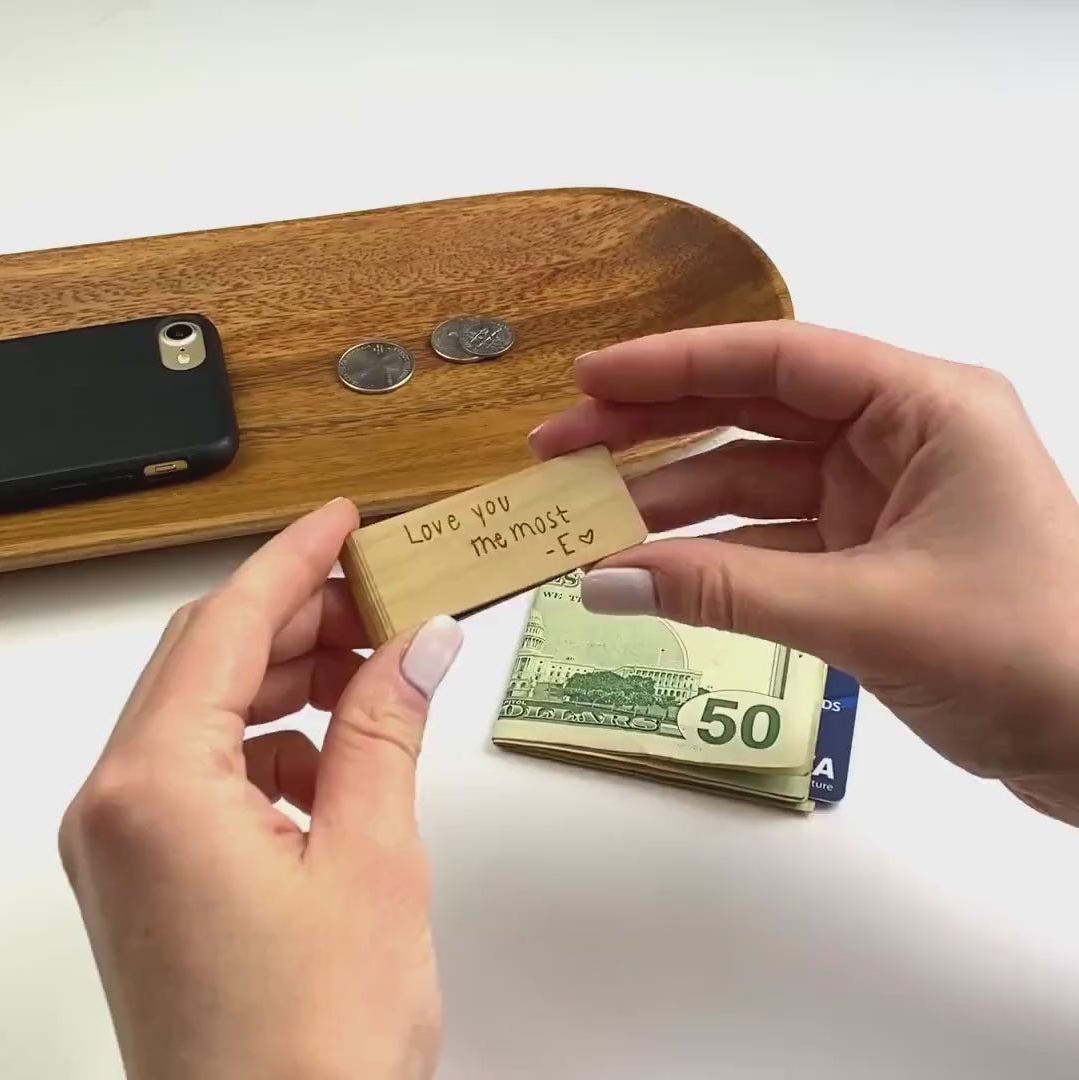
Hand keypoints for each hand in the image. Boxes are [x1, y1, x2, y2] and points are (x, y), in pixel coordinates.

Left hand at [58, 499, 462, 1079]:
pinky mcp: (152, 877)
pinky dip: (276, 745)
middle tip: (384, 594)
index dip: (292, 559)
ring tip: (374, 671)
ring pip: (209, 714)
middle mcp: (117, 809)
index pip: (227, 626)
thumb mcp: (373, 859)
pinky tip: (339, 761)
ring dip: (291, 681)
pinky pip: (209, 771)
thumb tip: (418, 643)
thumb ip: (386, 730)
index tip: (341, 520)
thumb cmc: (309, 1050)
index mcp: (153, 789)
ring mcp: (126, 846)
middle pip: (208, 661)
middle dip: (300, 618)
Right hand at [529, 321, 1078, 825]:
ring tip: (588, 517)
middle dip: (655, 429)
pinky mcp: (871, 558)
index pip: (779, 361)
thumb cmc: (1032, 655)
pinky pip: (772, 541)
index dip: (676, 364)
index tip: (591, 381)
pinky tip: (652, 572)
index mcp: (926, 409)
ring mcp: (883, 501)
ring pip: (756, 482)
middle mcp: (901, 439)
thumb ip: (728, 592)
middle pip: (754, 414)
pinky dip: (713, 557)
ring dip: (674, 501)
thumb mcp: (869, 612)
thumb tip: (603, 581)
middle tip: (563, 445)